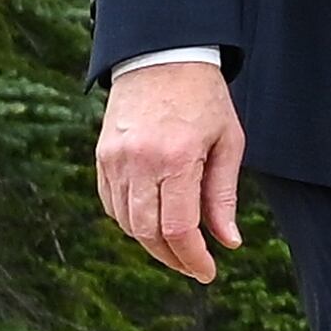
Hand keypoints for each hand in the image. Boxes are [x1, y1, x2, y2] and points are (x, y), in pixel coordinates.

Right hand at [95, 58, 245, 283]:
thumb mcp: (229, 142)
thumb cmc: (204, 99)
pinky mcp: (101, 158)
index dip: (192, 257)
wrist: (162, 58)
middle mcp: (138, 163)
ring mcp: (114, 161)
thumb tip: (228, 242)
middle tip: (194, 267)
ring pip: (126, 222)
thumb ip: (223, 195)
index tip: (207, 272)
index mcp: (176, 158)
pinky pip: (112, 204)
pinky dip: (131, 221)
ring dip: (151, 243)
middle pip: (147, 232)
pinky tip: (154, 223)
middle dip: (172, 257)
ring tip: (179, 248)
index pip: (178, 227)